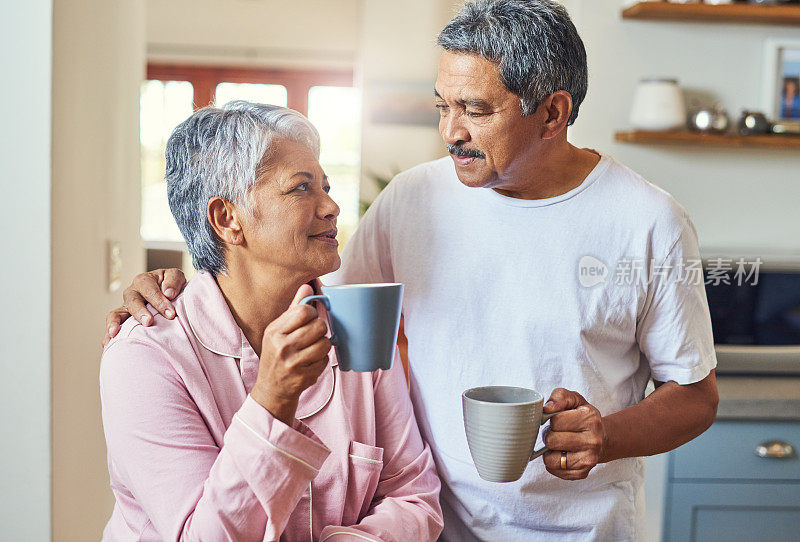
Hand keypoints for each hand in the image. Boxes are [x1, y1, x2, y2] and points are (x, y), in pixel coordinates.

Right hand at [102, 268, 186, 345]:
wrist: (169, 293)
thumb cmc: (172, 285)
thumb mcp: (176, 277)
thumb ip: (173, 280)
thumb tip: (168, 293)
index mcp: (144, 281)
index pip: (150, 291)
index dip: (160, 302)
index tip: (171, 314)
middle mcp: (132, 293)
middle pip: (132, 302)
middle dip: (140, 312)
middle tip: (148, 322)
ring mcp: (126, 307)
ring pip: (116, 314)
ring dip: (115, 323)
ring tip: (115, 333)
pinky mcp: (124, 320)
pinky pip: (113, 326)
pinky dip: (109, 335)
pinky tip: (109, 344)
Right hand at [250, 284, 331, 425]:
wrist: (271, 389)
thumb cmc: (276, 355)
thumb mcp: (277, 331)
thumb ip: (293, 309)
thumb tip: (307, 287)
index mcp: (274, 331)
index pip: (304, 311)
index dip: (312, 313)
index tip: (309, 319)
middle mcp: (282, 346)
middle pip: (319, 326)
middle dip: (320, 330)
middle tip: (312, 336)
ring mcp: (293, 363)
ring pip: (325, 344)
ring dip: (323, 346)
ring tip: (312, 349)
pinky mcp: (304, 377)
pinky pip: (325, 361)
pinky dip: (321, 361)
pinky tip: (310, 363)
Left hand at [541, 388, 605, 480]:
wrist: (603, 438)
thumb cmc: (584, 417)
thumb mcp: (575, 399)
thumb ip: (560, 396)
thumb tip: (547, 408)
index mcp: (590, 419)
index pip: (555, 421)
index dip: (551, 420)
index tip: (558, 420)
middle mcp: (592, 441)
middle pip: (551, 440)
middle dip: (549, 435)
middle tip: (557, 433)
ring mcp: (588, 459)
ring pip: (550, 459)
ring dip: (549, 451)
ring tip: (559, 444)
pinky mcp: (582, 473)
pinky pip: (554, 470)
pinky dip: (553, 463)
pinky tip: (562, 454)